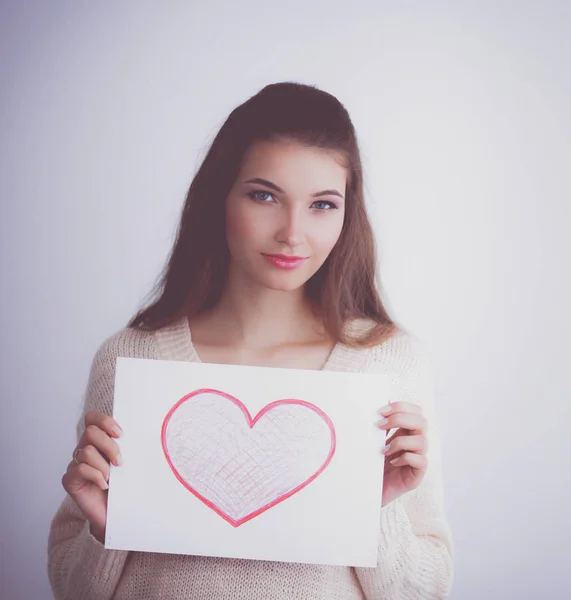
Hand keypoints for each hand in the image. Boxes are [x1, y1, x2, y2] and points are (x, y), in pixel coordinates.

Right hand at [61, 411, 122, 542]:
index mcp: (98, 441)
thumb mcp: (130, 462)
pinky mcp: (70, 480)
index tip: (120, 434)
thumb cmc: (125, 486)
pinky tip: (104, 485)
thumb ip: (129, 447)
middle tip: (120, 462)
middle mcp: (84, 449)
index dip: (105, 421)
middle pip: (90, 432)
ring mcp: (76, 465)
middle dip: (109, 445)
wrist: (118, 513)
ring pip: (86, 451)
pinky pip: (79, 470)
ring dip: (103, 465)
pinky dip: (95, 476)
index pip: (92, 419)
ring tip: (112, 477)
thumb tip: (143, 432)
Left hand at [378, 401, 427, 506]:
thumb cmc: (371, 464)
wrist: (367, 490)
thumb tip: (376, 409)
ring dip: (400, 441)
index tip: (380, 412)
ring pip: (423, 440)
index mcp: (406, 431)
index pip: (415, 411)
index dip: (400, 407)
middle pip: (422, 421)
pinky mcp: (417, 475)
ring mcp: (418, 458)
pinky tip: (393, 462)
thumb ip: (380, 426)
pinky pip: (421, 461)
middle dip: (400, 419)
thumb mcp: (374, 441)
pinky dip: (406, 457)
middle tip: (380, 425)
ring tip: (384, 449)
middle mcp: (415, 443)